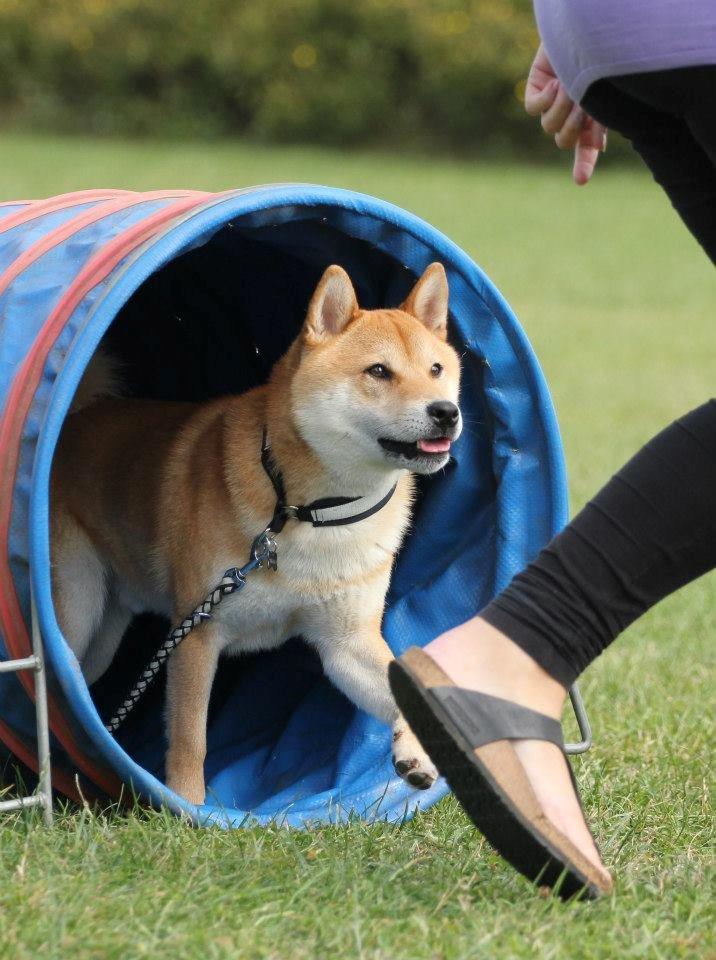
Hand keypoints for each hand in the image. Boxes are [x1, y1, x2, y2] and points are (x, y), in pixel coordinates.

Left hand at [524, 44, 606, 184]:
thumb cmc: (602, 55)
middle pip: (564, 140)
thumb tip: (596, 149)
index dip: (583, 164)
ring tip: (571, 86)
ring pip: (548, 126)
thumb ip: (600, 118)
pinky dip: (546, 97)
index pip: (586, 147)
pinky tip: (557, 80)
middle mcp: (570, 111)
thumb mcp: (605, 92)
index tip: (580, 181)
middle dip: (573, 126)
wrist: (583, 24)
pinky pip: (534, 108)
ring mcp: (551, 101)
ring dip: (562, 109)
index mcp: (591, 115)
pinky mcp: (535, 89)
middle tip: (583, 107)